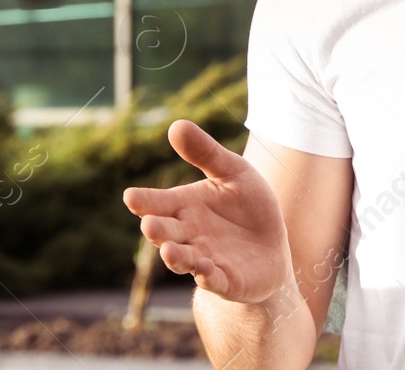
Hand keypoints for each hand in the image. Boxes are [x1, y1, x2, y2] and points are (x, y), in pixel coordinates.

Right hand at [123, 120, 295, 305]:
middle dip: (157, 231)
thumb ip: (206, 153)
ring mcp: (205, 258)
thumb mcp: (233, 172)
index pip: (158, 203)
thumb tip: (176, 124)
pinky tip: (205, 270)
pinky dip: (208, 277)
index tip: (131, 197)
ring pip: (183, 260)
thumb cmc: (247, 204)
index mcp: (185, 206)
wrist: (273, 243)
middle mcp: (188, 234)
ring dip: (175, 258)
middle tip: (150, 225)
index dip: (144, 201)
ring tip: (169, 252)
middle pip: (166, 233)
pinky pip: (214, 280)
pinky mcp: (226, 280)